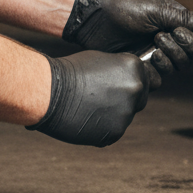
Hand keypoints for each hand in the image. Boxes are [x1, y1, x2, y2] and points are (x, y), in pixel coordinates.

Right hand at [28, 50, 148, 146]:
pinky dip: (101, 129)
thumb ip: (121, 71)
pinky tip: (85, 120)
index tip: (112, 86)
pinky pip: (113, 132)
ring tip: (88, 109)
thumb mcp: (102, 60)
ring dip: (111, 116)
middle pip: (139, 99)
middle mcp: (136, 88)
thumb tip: (130, 80)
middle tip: (99, 99)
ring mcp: (127, 111)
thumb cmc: (69, 72)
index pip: (143, 79)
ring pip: (125, 117)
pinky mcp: (116, 131)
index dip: (128, 84)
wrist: (48, 91)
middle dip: (124, 101)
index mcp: (135, 67)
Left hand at [63, 0, 192, 84]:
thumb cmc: (124, 7)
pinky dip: (157, 69)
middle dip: (188, 46)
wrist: (94, 18)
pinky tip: (147, 57)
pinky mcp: (143, 68)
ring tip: (155, 42)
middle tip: (169, 34)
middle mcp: (171, 41)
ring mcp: (157, 56)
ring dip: (172, 55)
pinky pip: (160, 79)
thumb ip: (186, 18)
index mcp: (178, 24)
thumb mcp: (157, 9)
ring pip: (180, 67)